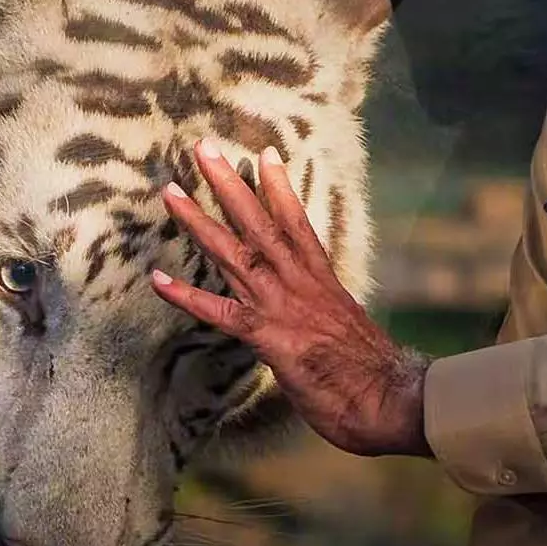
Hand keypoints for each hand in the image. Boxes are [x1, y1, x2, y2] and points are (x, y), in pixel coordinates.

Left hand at [151, 139, 433, 458]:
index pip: (296, 223)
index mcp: (321, 280)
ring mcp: (282, 308)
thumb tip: (318, 316)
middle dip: (229, 185)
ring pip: (234, 255)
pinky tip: (158, 280)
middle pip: (259, 224)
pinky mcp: (269, 338)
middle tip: (203, 148)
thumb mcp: (347, 331)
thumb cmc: (372, 372)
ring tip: (171, 194)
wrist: (388, 397)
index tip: (265, 153)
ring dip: (199, 223)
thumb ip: (324, 315)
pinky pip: (220, 313)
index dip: (279, 187)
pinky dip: (188, 297)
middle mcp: (299, 284)